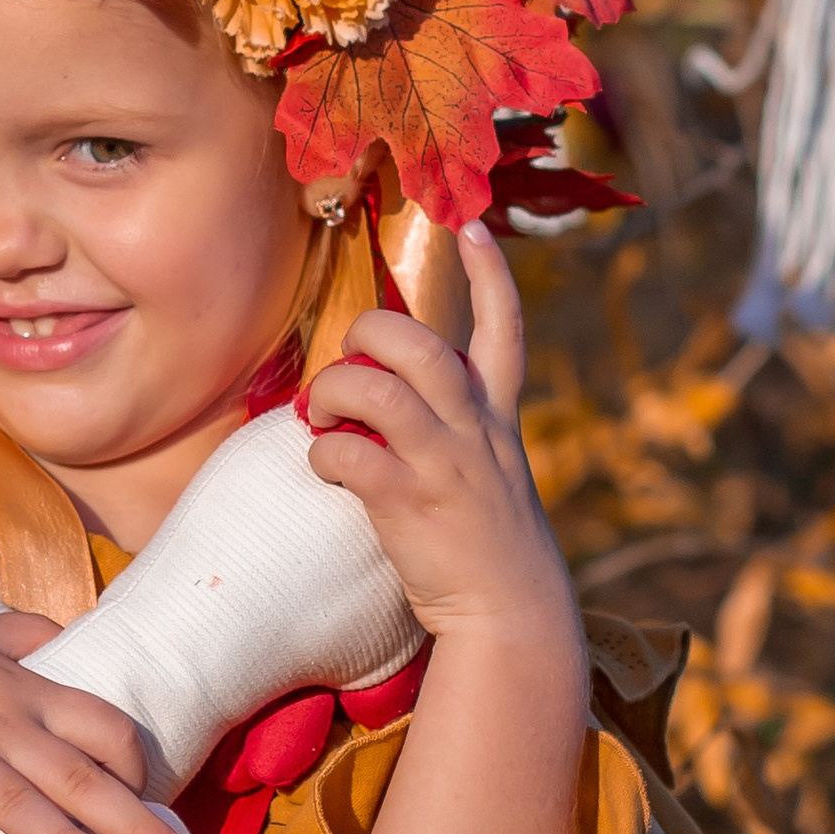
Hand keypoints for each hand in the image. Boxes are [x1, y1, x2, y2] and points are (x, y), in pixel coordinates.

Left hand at [302, 221, 581, 663]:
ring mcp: (444, 464)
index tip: (471, 224)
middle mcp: (474, 429)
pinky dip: (323, 454)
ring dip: (334, 394)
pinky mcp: (410, 504)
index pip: (503, 327)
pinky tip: (327, 469)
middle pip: (419, 344)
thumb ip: (453, 427)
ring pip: (378, 391)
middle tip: (346, 366)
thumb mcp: (490, 468)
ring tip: (322, 418)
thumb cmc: (485, 539)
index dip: (489, 273)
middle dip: (369, 336)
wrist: (511, 609)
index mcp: (497, 414)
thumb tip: (384, 398)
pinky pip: (350, 455)